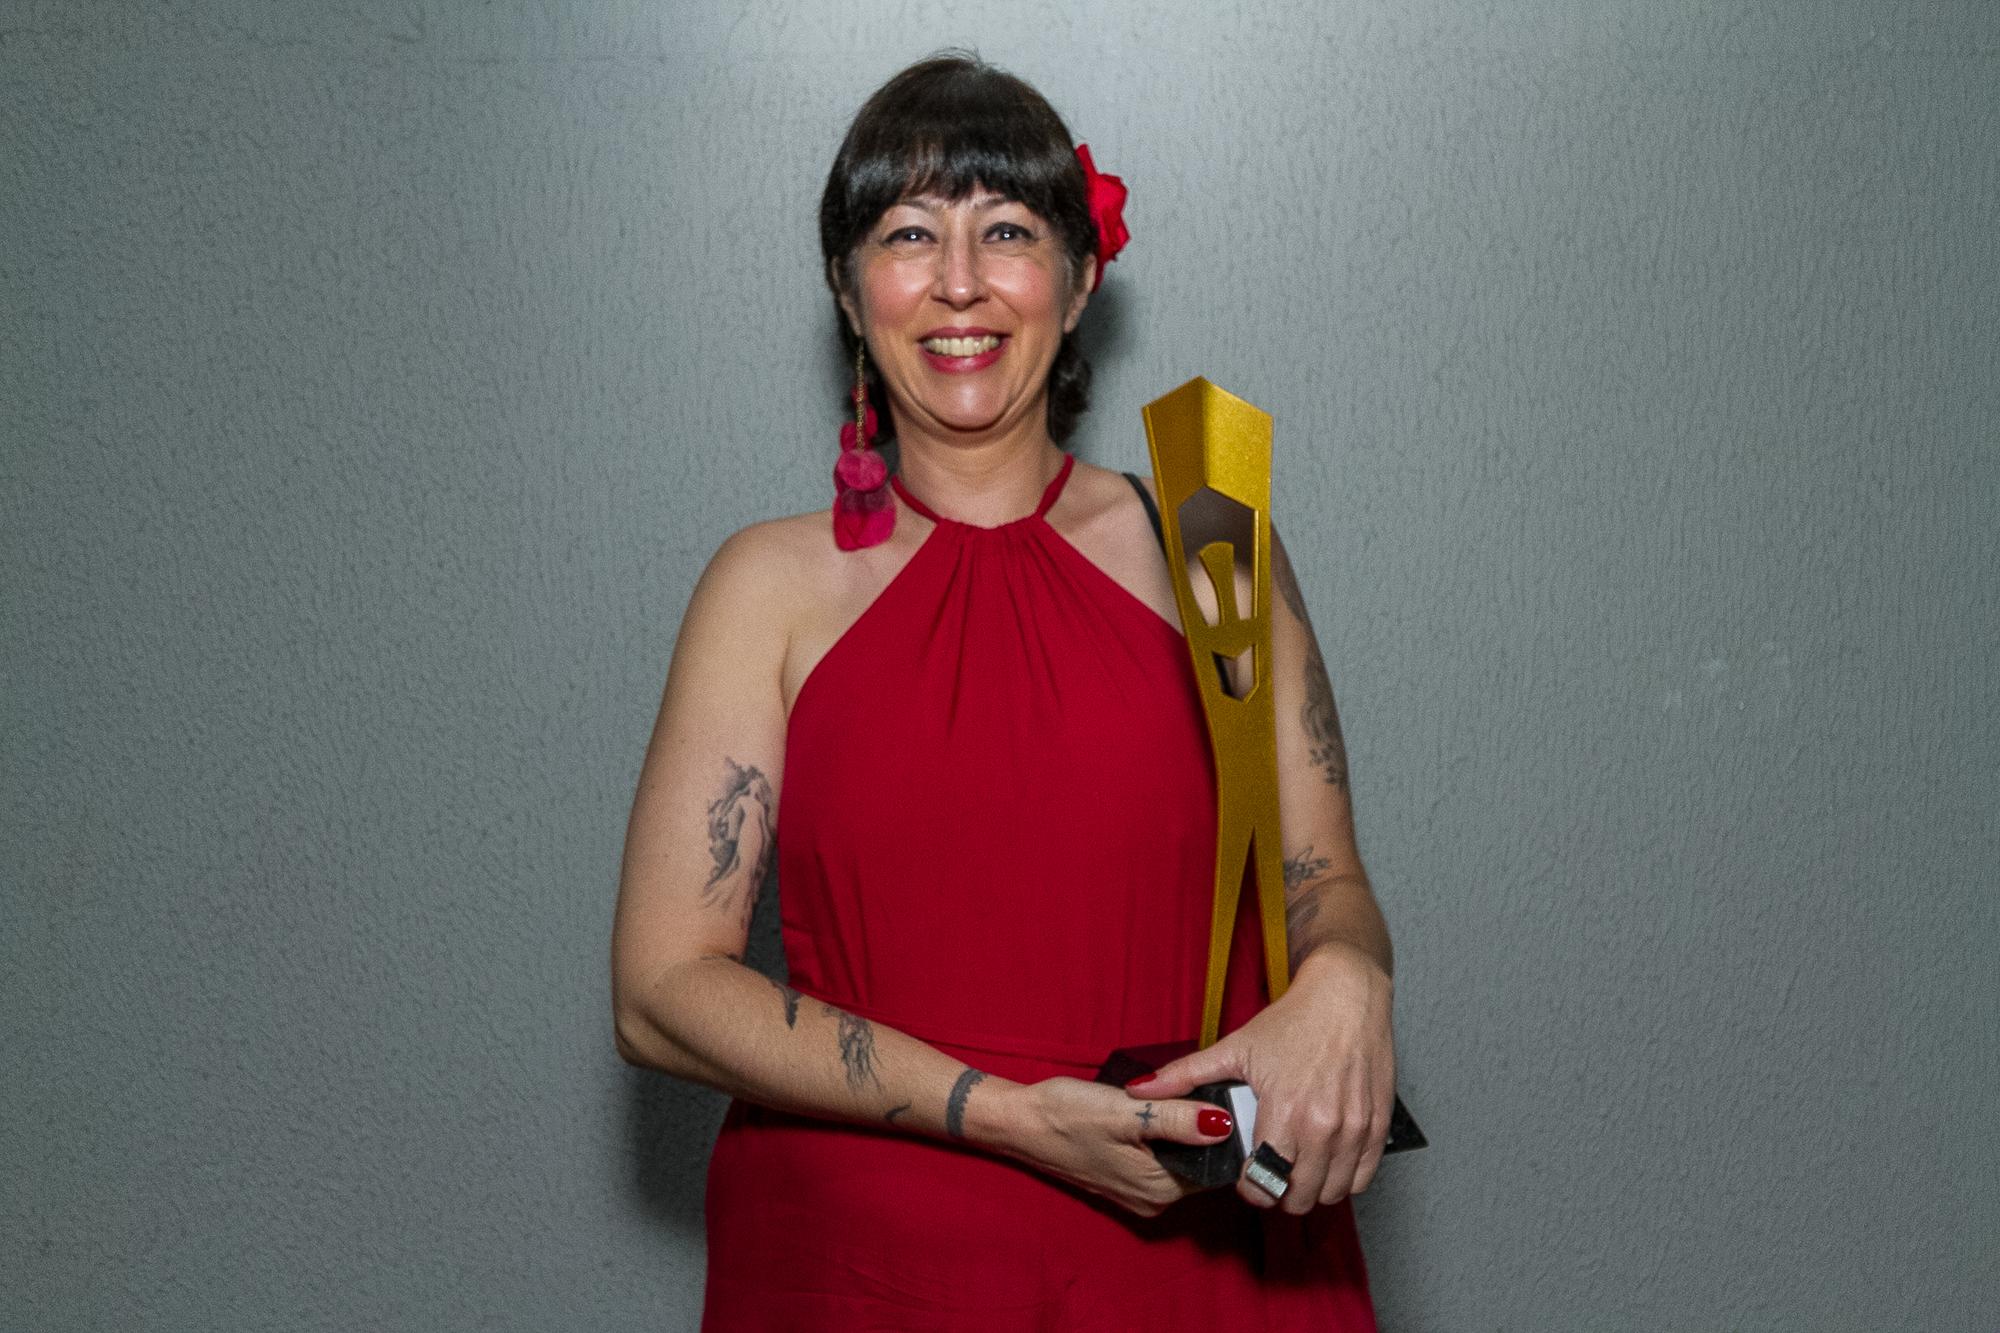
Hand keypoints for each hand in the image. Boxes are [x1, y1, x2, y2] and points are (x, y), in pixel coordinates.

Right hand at [1002, 1076, 1237, 1217]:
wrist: (1019, 1122)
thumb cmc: (1067, 1114)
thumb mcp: (1126, 1112)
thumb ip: (1176, 1119)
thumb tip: (1224, 1124)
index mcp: (1161, 1188)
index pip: (1215, 1162)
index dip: (1220, 1127)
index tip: (1215, 1092)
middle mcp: (1155, 1199)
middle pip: (1199, 1160)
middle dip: (1199, 1125)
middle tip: (1187, 1087)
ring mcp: (1138, 1192)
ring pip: (1180, 1157)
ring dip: (1179, 1128)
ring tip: (1169, 1094)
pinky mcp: (1124, 1178)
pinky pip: (1159, 1158)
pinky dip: (1160, 1134)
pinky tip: (1148, 1111)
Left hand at [1126, 944, 1393, 1213]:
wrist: (1346, 996)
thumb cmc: (1293, 1020)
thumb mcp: (1234, 1048)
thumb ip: (1185, 1075)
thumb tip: (1140, 1090)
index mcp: (1284, 1110)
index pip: (1263, 1183)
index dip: (1249, 1187)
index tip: (1246, 1175)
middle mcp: (1323, 1126)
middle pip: (1298, 1198)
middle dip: (1278, 1193)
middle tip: (1269, 1173)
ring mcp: (1355, 1128)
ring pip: (1332, 1194)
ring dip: (1311, 1190)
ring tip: (1295, 1167)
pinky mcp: (1378, 1126)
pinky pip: (1363, 1179)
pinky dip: (1344, 1180)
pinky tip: (1326, 1161)